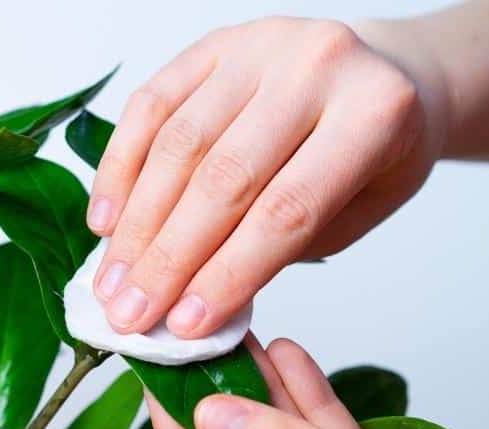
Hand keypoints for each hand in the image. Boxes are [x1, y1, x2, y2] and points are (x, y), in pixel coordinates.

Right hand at [89, 17, 449, 337]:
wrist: (382, 71)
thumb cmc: (375, 153)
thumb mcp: (360, 210)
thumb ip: (286, 247)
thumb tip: (194, 298)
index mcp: (374, 112)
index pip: (286, 210)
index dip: (228, 274)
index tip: (185, 325)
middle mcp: (316, 65)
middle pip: (224, 178)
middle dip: (169, 258)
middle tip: (131, 315)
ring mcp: (259, 44)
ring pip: (179, 144)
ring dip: (137, 223)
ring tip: (111, 282)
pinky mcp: (214, 42)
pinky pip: (151, 105)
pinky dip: (120, 167)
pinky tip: (106, 220)